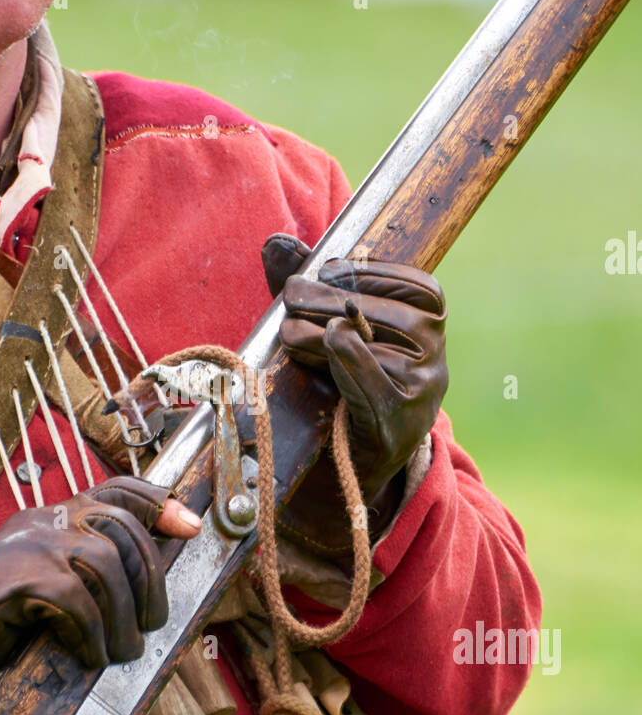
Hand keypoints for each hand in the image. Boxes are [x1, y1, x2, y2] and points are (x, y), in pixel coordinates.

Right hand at [0, 478, 199, 714]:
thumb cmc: (3, 621)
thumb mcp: (53, 586)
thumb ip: (90, 573)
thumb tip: (151, 589)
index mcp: (55, 517)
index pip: (116, 490)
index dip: (159, 503)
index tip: (189, 527)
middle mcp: (44, 520)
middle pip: (121, 529)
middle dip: (148, 580)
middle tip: (149, 625)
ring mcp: (29, 545)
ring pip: (103, 564)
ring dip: (122, 615)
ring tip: (119, 651)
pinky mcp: (16, 579)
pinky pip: (75, 599)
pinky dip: (91, 632)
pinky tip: (88, 653)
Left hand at [263, 234, 447, 511]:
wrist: (353, 471)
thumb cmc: (344, 391)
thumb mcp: (334, 337)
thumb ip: (313, 291)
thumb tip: (278, 244)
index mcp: (432, 335)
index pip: (424, 290)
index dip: (377, 274)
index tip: (331, 269)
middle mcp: (436, 363)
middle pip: (394, 316)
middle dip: (335, 300)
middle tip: (292, 295)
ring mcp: (421, 396)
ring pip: (378, 348)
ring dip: (325, 332)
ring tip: (290, 330)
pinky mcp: (397, 425)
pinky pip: (374, 381)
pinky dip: (347, 358)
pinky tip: (326, 344)